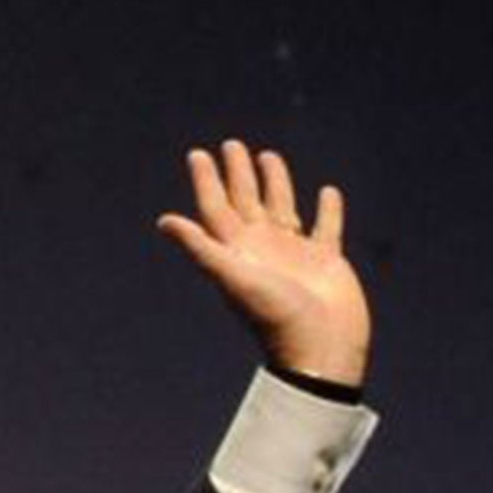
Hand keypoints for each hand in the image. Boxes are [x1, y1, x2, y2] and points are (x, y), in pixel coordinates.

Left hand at [157, 140, 371, 387]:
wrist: (317, 348)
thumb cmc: (274, 315)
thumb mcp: (233, 277)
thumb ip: (201, 247)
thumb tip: (164, 221)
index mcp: (238, 251)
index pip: (216, 208)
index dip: (206, 181)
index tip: (198, 154)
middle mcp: (263, 248)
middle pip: (246, 201)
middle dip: (238, 174)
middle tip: (231, 144)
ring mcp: (294, 253)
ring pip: (282, 207)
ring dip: (275, 183)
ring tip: (268, 156)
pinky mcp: (327, 260)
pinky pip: (327, 227)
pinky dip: (327, 210)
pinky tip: (327, 192)